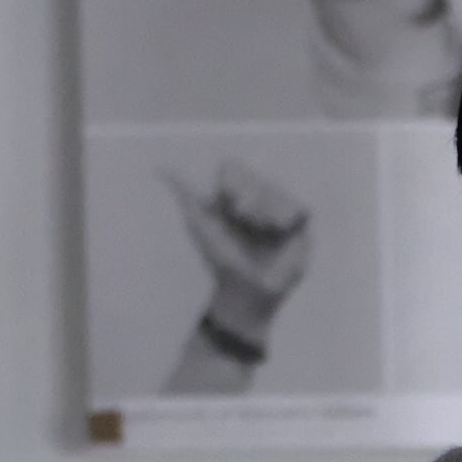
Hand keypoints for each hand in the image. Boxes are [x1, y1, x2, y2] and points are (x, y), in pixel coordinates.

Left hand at [169, 158, 312, 322]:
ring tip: (260, 227)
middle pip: (257, 177)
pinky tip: (275, 230)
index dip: (231, 179)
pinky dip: (285, 215)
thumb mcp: (199, 226)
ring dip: (265, 206)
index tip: (225, 197)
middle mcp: (259, 202)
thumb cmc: (221, 262)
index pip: (234, 170)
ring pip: (277, 191)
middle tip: (242, 215)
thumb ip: (185, 197)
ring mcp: (281, 215)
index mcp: (234, 197)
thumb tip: (160, 169)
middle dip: (248, 194)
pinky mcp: (300, 230)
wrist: (244, 292)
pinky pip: (298, 208)